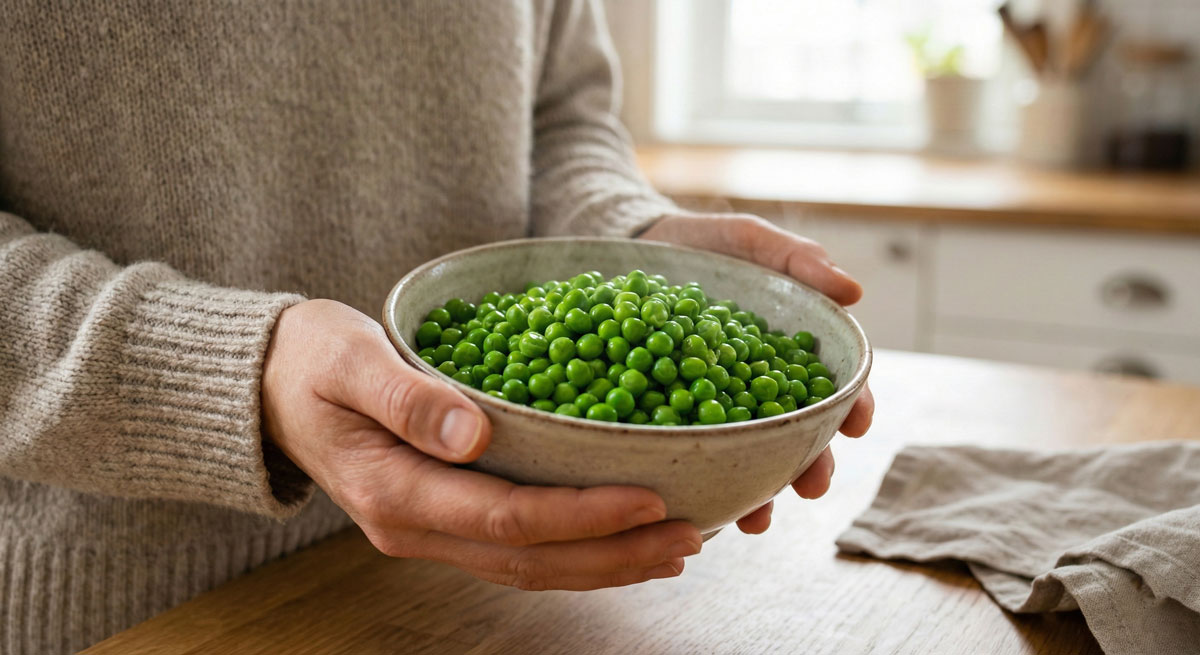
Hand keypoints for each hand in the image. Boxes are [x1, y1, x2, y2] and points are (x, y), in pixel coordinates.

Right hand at [261, 299, 701, 589]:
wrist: (271, 387)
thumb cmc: (309, 361)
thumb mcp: (347, 360)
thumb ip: (406, 396)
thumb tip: (472, 432)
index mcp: (394, 491)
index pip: (506, 517)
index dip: (583, 514)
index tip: (650, 497)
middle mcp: (414, 527)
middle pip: (530, 558)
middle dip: (614, 552)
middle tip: (688, 535)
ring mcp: (428, 531)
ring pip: (529, 566)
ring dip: (605, 562)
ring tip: (676, 546)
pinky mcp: (443, 518)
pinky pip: (518, 549)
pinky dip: (576, 549)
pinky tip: (621, 538)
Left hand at [640, 213, 875, 532]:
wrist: (627, 247)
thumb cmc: (700, 242)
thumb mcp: (748, 240)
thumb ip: (796, 258)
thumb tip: (854, 290)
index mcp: (785, 352)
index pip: (830, 385)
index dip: (850, 407)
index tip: (857, 425)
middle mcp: (755, 387)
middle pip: (793, 433)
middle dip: (809, 465)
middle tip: (811, 488)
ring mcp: (713, 406)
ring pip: (745, 456)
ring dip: (758, 491)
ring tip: (755, 520)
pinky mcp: (668, 415)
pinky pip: (685, 454)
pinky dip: (696, 483)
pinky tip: (698, 508)